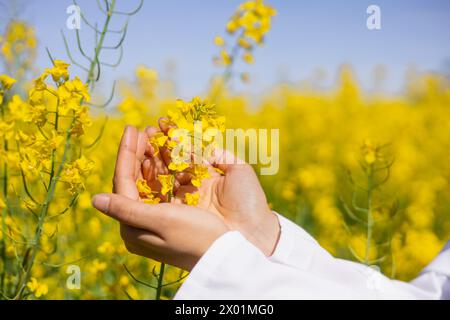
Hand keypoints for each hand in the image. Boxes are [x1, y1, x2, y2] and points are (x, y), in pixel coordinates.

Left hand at [92, 126, 228, 270]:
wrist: (225, 255)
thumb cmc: (195, 237)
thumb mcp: (160, 221)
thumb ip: (125, 209)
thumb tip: (94, 200)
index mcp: (133, 228)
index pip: (123, 183)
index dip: (126, 154)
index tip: (131, 128)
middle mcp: (141, 224)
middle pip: (133, 181)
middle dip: (137, 153)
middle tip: (142, 130)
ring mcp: (156, 219)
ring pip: (148, 182)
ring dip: (150, 158)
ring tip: (153, 136)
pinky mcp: (172, 216)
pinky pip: (163, 187)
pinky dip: (164, 170)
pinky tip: (167, 156)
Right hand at [144, 120, 280, 255]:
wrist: (253, 232)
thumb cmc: (249, 200)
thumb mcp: (238, 170)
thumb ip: (219, 154)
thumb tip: (197, 143)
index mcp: (207, 174)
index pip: (186, 152)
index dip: (174, 138)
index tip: (161, 123)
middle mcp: (193, 185)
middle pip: (170, 163)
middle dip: (157, 146)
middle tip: (145, 132)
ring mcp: (184, 200)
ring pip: (162, 176)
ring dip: (150, 159)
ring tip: (141, 143)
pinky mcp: (177, 214)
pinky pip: (160, 195)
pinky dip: (151, 180)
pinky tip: (145, 164)